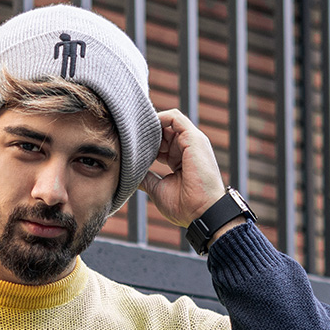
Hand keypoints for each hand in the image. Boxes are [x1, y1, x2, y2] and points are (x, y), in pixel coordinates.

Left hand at [138, 109, 226, 227]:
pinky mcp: (193, 138)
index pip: (162, 144)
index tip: (129, 147)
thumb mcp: (158, 190)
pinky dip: (159, 117)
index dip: (146, 144)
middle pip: (164, 131)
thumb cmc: (184, 206)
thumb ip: (146, 179)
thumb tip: (129, 174)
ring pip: (168, 122)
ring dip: (151, 125)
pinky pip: (175, 118)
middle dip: (146, 133)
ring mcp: (191, 142)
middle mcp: (186, 149)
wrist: (202, 213)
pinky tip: (146, 127)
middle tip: (128, 138)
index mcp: (179, 161)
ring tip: (135, 131)